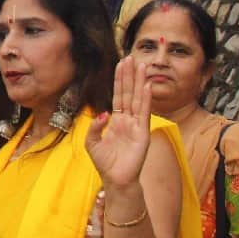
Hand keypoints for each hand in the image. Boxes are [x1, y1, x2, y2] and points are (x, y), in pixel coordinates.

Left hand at [86, 57, 152, 187]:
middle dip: (130, 75)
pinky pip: (144, 112)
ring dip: (139, 82)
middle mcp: (127, 120)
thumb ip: (94, 127)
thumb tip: (102, 113)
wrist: (116, 180)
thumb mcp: (91, 143)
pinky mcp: (143, 132)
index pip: (118, 96)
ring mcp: (137, 125)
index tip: (121, 64)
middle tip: (132, 57)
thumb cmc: (105, 163)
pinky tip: (146, 85)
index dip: (119, 80)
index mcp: (116, 121)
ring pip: (138, 98)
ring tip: (142, 65)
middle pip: (129, 93)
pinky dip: (145, 98)